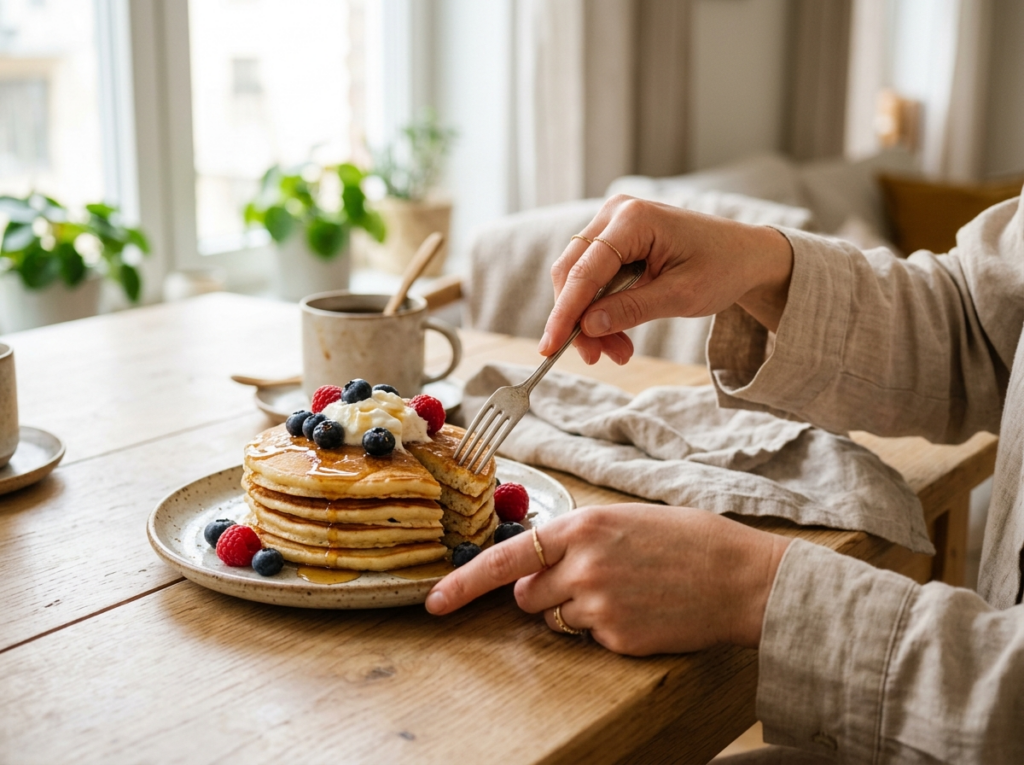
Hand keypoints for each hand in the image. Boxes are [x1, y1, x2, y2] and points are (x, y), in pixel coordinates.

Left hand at [425, 504, 790, 655]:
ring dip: (574, 612)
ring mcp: (599, 605)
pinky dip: (607, 630)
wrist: (742, 577)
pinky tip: (642, 611)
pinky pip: (589, 639)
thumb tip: (539, 560)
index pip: (505, 558)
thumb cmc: (690, 540)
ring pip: (555, 621)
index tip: (434, 602)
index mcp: (584, 526)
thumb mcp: (627, 519)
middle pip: (526, 596)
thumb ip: (578, 537)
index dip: (463, 583)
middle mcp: (583, 564)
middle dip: (543, 594)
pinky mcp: (618, 638)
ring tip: (625, 593)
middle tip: (589, 581)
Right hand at [538, 196, 793, 364]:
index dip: (565, 312)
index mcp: (634, 219)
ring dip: (591, 320)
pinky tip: (617, 336)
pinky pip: (593, 278)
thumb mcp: (681, 296)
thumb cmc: (723, 267)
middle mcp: (615, 214)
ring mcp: (612, 224)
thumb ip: (632, 309)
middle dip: (578, 320)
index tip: (550, 348)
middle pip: (573, 272)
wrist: (747, 254)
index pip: (585, 270)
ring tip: (617, 352)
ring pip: (579, 279)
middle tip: (596, 358)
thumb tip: (587, 327)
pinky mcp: (615, 239)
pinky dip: (601, 310)